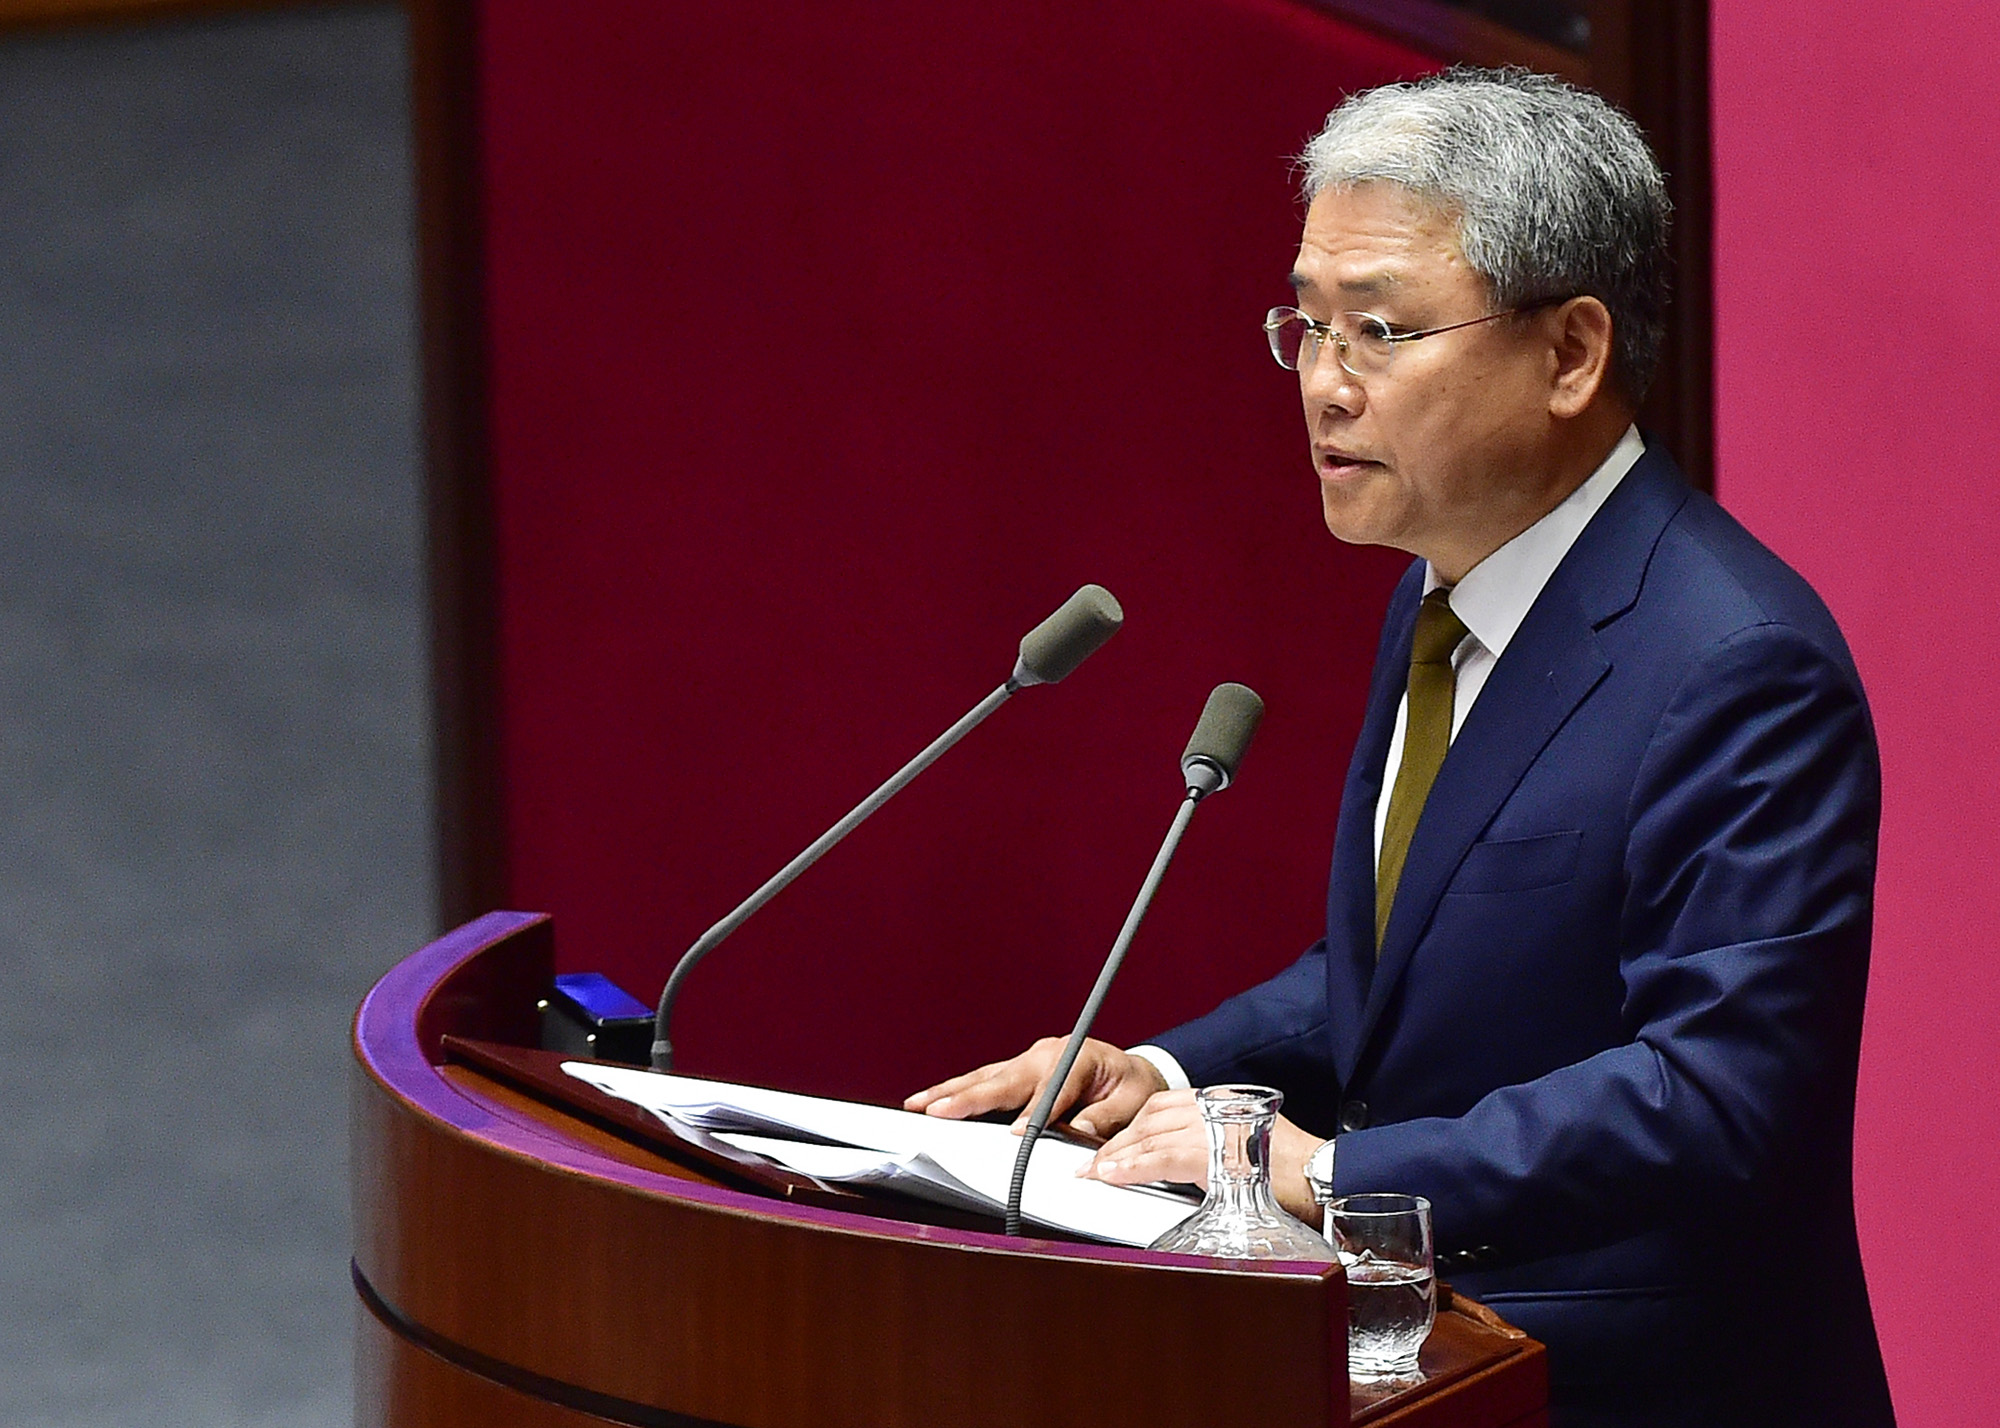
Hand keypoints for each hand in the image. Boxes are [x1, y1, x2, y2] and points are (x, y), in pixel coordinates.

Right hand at [903, 1037, 1167, 1140]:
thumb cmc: (1132, 1086)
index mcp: (1077, 1058)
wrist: (1131, 1072)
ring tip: (920, 1105)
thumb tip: (1080, 1132)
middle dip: (970, 1097)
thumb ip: (1106, 1118)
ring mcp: (1030, 1060)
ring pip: (985, 1078)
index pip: (1052, 1090)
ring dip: (951, 1092)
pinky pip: (986, 1081)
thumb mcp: (1132, 1102)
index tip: (1019, 1133)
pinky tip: (935, 1100)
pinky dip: (958, 1091)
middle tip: (940, 1110)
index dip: (1035, 1113)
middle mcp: (1047, 1055)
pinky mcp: (1019, 1071)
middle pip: (1004, 1080)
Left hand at [1084, 1093, 1323, 1220]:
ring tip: (1097, 1172)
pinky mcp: (1221, 1153)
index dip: (1133, 1128)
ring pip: (1154, 1133)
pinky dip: (1136, 1165)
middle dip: (1119, 1141)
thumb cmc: (1301, 1176)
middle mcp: (1221, 1106)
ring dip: (1120, 1154)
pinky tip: (1116, 1175)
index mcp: (1226, 1102)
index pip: (1166, 1107)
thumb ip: (1217, 1150)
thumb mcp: (1252, 1150)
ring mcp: (1221, 1125)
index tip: (1110, 1149)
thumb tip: (1182, 1168)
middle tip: (1093, 1164)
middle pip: (1153, 1116)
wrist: (1332, 1181)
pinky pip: (1167, 1156)